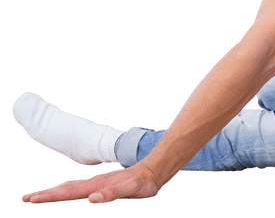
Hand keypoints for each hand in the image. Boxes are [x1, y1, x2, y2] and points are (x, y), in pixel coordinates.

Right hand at [21, 163, 162, 203]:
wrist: (153, 171)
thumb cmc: (142, 183)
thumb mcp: (130, 189)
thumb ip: (112, 193)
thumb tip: (93, 198)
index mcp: (96, 186)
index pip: (68, 192)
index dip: (50, 196)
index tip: (32, 198)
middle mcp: (93, 184)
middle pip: (65, 189)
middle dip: (45, 194)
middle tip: (26, 198)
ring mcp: (97, 183)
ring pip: (70, 187)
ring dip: (54, 191)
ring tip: (38, 195)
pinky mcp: (101, 185)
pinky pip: (80, 187)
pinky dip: (67, 190)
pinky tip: (65, 190)